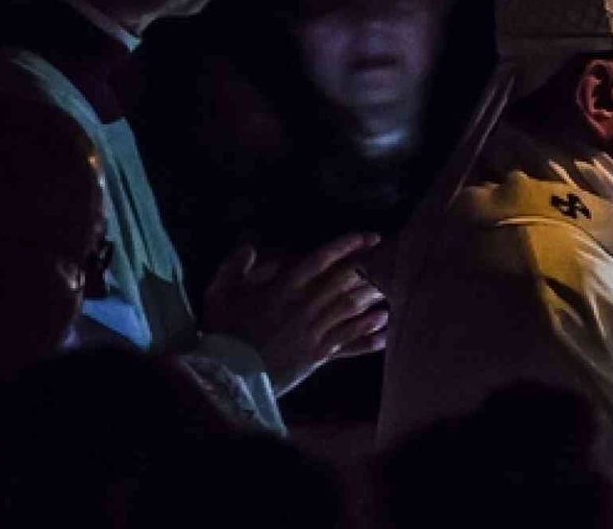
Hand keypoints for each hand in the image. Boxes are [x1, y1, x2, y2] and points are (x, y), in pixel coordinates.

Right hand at [202, 233, 388, 394]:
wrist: (229, 375)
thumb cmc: (223, 333)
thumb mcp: (219, 295)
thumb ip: (233, 267)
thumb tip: (249, 248)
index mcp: (283, 289)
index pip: (320, 260)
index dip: (346, 246)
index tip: (367, 237)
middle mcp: (304, 306)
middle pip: (343, 281)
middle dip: (369, 267)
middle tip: (390, 256)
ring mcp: (314, 330)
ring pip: (351, 308)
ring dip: (374, 295)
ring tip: (393, 285)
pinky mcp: (318, 353)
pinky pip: (350, 339)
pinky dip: (369, 330)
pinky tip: (385, 322)